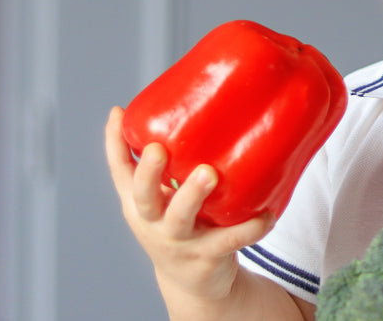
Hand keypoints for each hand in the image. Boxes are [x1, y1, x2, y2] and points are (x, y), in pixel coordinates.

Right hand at [105, 106, 275, 304]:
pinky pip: (230, 240)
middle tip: (159, 149)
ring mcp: (179, 241)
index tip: (119, 112)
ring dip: (192, 195)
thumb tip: (211, 101)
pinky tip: (267, 215)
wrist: (193, 282)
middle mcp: (153, 221)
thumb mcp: (172, 193)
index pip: (120, 170)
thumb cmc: (185, 222)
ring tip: (209, 173)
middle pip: (143, 196)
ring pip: (180, 218)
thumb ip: (182, 159)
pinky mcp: (207, 256)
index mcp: (141, 201)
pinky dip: (250, 229)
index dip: (115, 143)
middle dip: (149, 172)